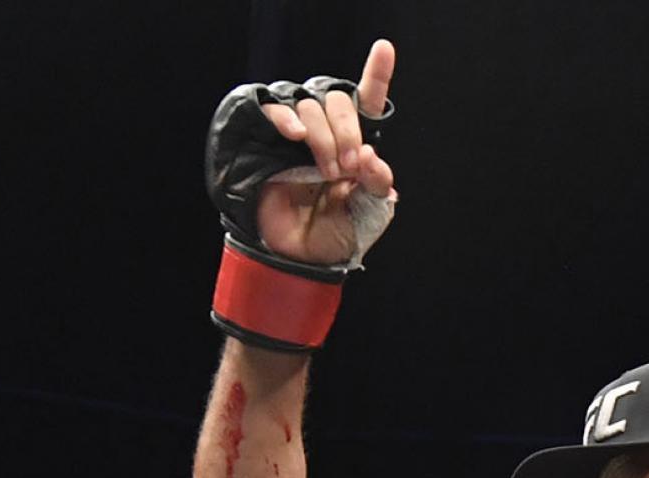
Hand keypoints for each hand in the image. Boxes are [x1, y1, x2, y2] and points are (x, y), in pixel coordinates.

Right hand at [255, 40, 397, 265]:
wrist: (299, 256)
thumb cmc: (335, 233)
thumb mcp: (368, 212)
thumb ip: (376, 183)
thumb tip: (370, 154)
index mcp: (354, 144)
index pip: (366, 103)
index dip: (376, 75)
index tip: (385, 49)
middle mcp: (325, 132)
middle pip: (338, 101)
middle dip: (350, 132)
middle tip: (351, 168)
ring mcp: (294, 133)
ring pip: (310, 105)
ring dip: (325, 138)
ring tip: (328, 174)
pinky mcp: (263, 136)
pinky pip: (271, 106)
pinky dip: (285, 116)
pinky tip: (294, 135)